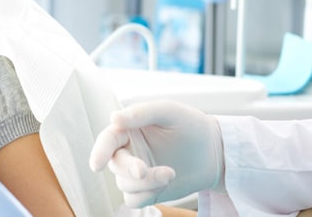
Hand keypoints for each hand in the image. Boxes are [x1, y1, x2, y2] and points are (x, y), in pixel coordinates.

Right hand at [89, 100, 223, 207]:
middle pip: (115, 164)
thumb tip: (113, 118)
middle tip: (143, 171)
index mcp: (131, 127)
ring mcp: (138, 171)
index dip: (100, 150)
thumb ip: (142, 113)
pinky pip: (134, 200)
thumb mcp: (169, 112)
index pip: (108, 138)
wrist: (214, 151)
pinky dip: (146, 195)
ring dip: (146, 182)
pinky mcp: (147, 190)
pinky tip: (166, 182)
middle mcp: (130, 149)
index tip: (97, 164)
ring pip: (125, 184)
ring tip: (170, 172)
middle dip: (128, 169)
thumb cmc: (191, 125)